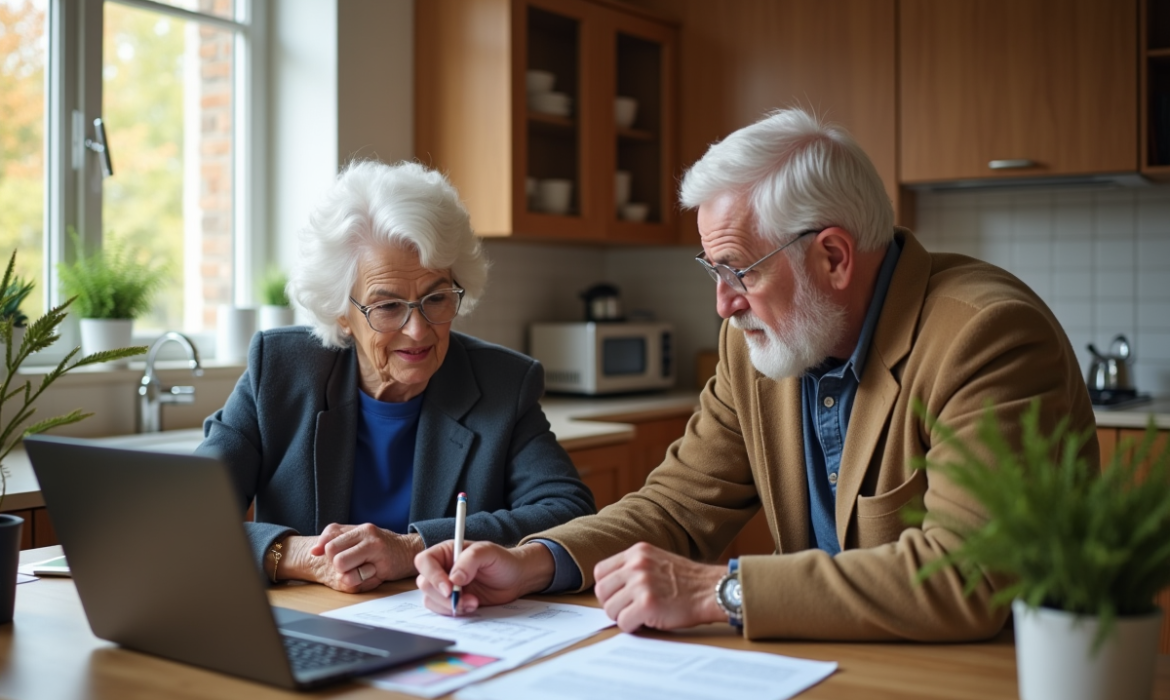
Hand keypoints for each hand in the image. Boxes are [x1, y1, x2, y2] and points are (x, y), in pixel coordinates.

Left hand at [285, 524, 423, 592]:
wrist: (410, 552)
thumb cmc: (381, 547)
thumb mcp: (359, 538)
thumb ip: (336, 539)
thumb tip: (314, 551)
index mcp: (359, 528)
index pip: (329, 540)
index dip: (326, 554)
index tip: (333, 559)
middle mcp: (368, 534)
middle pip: (333, 554)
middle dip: (337, 565)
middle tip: (351, 566)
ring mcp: (376, 548)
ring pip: (342, 566)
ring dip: (348, 574)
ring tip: (361, 572)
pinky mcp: (383, 565)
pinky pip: (358, 580)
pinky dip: (360, 582)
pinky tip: (371, 575)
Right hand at [415, 541, 554, 615]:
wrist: (515, 579)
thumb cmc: (502, 561)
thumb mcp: (488, 552)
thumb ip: (470, 560)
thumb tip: (453, 578)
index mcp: (447, 552)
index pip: (425, 561)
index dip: (432, 575)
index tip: (449, 588)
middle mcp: (442, 569)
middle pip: (424, 583)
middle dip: (443, 596)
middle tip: (464, 598)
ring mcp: (446, 587)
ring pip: (431, 599)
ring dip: (450, 606)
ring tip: (473, 603)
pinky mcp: (452, 601)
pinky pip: (441, 610)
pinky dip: (455, 612)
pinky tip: (472, 606)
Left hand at [593, 542, 727, 632]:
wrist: (710, 590)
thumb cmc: (687, 581)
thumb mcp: (657, 560)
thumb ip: (634, 568)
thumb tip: (610, 588)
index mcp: (636, 553)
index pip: (600, 571)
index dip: (607, 588)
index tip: (618, 596)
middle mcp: (636, 565)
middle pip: (602, 591)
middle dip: (612, 604)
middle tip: (628, 609)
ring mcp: (641, 584)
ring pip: (610, 609)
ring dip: (622, 617)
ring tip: (639, 616)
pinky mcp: (647, 604)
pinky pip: (623, 622)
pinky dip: (632, 627)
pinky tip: (646, 622)